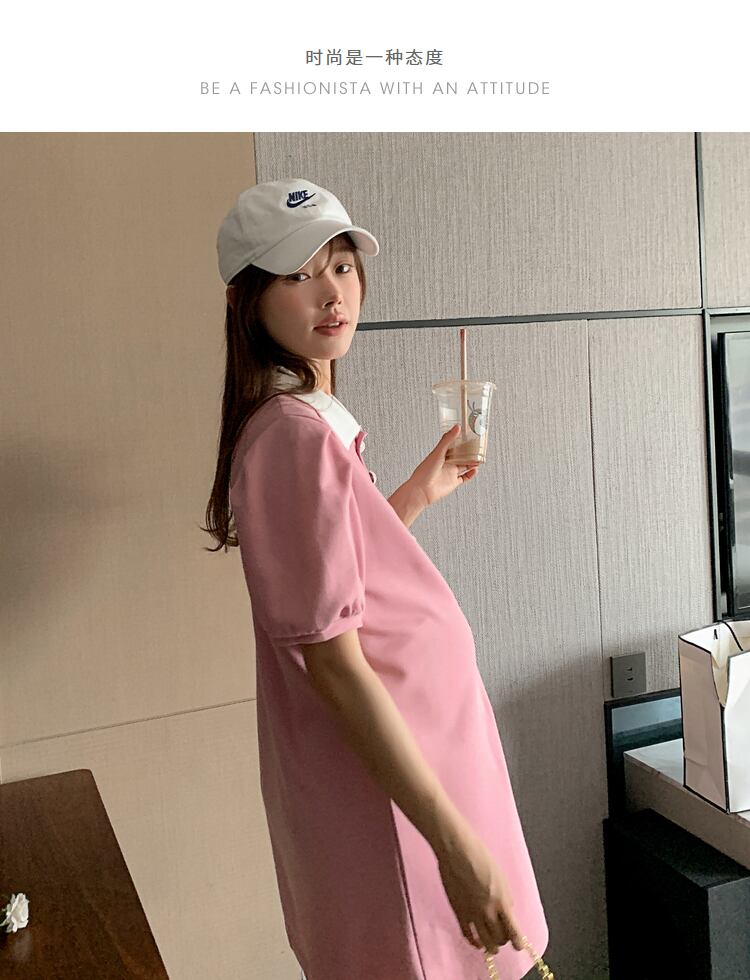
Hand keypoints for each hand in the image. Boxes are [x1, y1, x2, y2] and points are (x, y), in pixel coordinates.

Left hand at [408, 424, 478, 508]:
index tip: (468, 434)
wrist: (422, 490)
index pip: (452, 445)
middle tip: (477, 445)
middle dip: (469, 451)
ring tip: (479, 456)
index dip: (460, 440)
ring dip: (472, 462)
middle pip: (460, 455)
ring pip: (464, 466)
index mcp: (441, 454)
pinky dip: (471, 474)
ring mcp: (450, 473)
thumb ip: (447, 440)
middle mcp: (446, 463)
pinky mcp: (453, 482)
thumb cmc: (425, 471)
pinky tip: (475, 469)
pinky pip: (465, 478)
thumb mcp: (438, 452)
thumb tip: (457, 427)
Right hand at [436, 829, 524, 955]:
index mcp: (502, 899)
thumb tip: (506, 910)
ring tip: (491, 946)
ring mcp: (472, 913)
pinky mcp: (458, 912)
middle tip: (502, 938)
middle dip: (503, 940)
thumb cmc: (480, 856)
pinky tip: (476, 942)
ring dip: (490, 946)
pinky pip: (468, 935)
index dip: (517, 942)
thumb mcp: (500, 876)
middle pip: (499, 938)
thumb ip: (505, 896)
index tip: (518, 946)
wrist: (457, 850)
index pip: (513, 930)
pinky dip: (474, 942)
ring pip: (485, 941)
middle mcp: (488, 910)